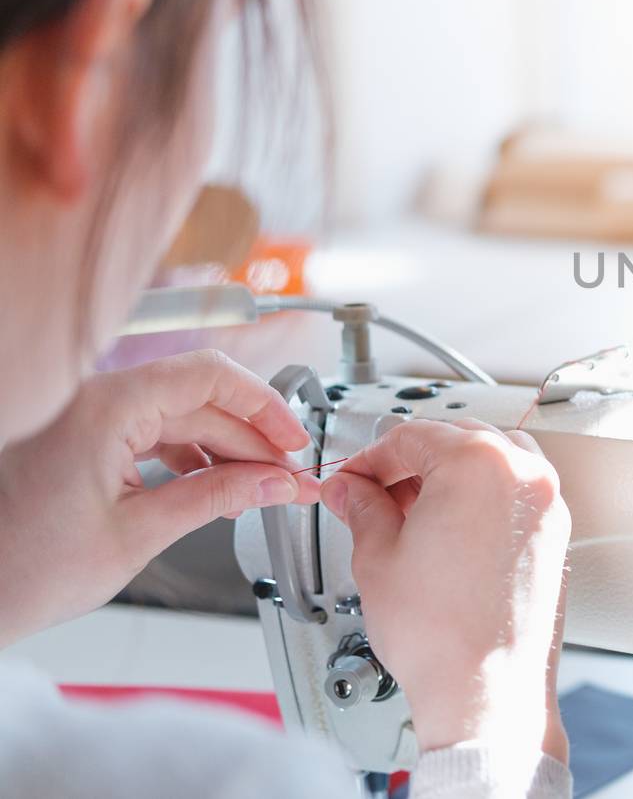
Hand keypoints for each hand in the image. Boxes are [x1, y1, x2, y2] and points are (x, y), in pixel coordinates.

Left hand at [0, 350, 317, 644]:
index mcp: (104, 409)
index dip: (264, 405)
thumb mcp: (139, 535)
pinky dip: (189, 457)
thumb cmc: (22, 570)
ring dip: (224, 451)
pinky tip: (211, 488)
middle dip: (251, 440)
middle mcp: (92, 401)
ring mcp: (86, 418)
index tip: (293, 440)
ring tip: (254, 491)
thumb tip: (275, 483)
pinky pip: (151, 432)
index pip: (209, 376)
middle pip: (200, 400)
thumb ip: (216, 498)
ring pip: (180, 417)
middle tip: (287, 480)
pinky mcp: (83, 439)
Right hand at [321, 419, 569, 764]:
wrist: (486, 690)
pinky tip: (450, 528)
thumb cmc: (442, 636)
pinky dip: (483, 495)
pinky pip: (516, 491)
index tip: (352, 479)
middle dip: (410, 463)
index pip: (411, 435)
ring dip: (451, 473)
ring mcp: (546, 502)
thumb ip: (363, 508)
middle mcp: (522, 473)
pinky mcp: (555, 532)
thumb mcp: (378, 558)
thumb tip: (351, 490)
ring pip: (492, 459)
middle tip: (373, 494)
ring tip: (412, 512)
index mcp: (477, 464)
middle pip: (456, 439)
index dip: (369, 458)